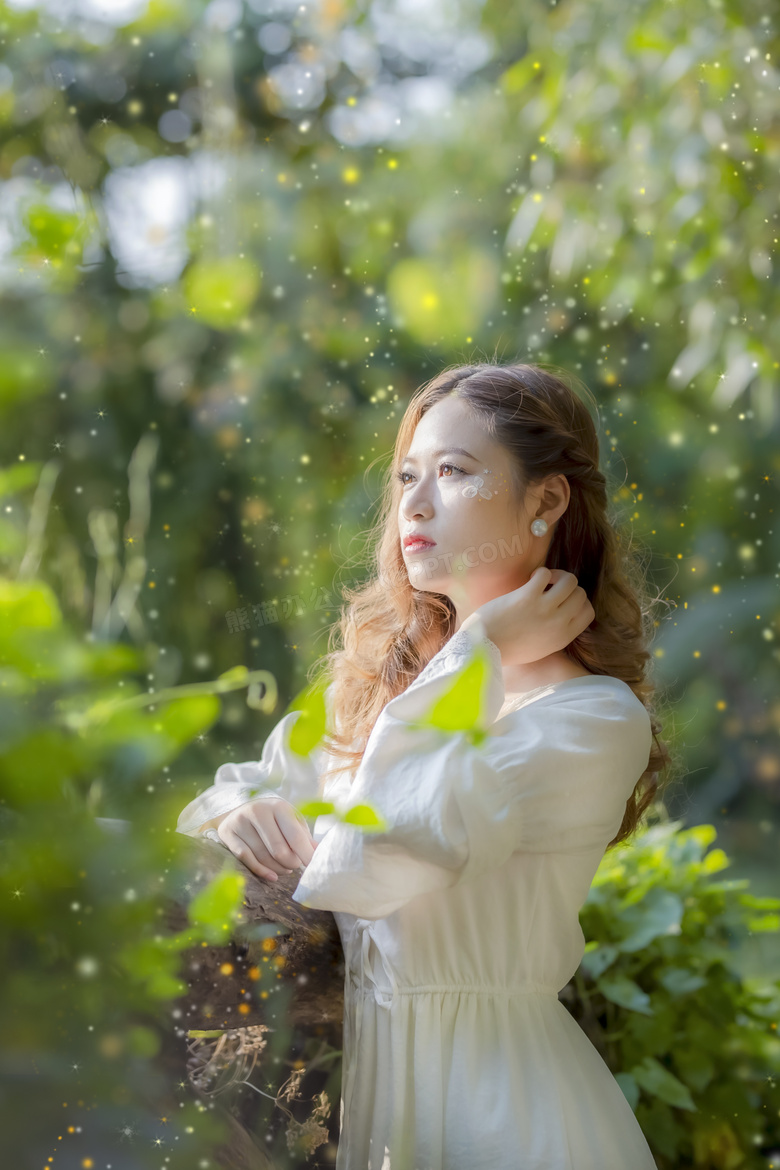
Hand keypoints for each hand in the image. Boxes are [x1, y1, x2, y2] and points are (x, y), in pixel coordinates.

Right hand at [216, 796, 317, 881]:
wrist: (242, 809)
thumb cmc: (273, 817)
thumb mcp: (290, 820)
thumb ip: (303, 835)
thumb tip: (318, 852)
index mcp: (278, 806)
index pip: (295, 836)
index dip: (305, 854)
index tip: (312, 866)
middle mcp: (258, 811)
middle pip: (279, 850)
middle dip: (291, 863)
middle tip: (295, 866)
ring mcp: (240, 821)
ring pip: (263, 856)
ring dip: (278, 868)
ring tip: (285, 869)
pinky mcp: (228, 833)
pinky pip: (246, 859)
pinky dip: (261, 871)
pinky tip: (272, 876)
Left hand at [460, 566, 594, 666]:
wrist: (483, 647)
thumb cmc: (508, 647)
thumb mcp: (541, 647)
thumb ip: (556, 632)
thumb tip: (564, 610)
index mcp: (563, 637)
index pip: (589, 612)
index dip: (579, 602)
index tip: (564, 599)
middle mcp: (558, 623)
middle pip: (580, 594)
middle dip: (567, 587)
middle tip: (551, 587)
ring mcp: (544, 609)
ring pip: (569, 581)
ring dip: (557, 576)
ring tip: (543, 580)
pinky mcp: (527, 596)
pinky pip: (545, 573)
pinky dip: (540, 572)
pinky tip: (530, 580)